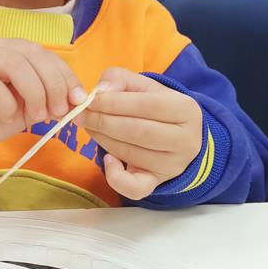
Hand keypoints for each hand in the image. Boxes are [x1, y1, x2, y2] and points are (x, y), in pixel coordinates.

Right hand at [0, 37, 86, 150]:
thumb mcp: (27, 107)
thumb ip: (48, 98)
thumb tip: (76, 100)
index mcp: (9, 48)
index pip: (44, 53)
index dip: (65, 74)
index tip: (79, 99)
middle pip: (32, 54)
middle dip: (53, 84)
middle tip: (60, 111)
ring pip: (14, 64)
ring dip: (35, 92)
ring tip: (39, 116)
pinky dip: (7, 104)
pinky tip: (9, 116)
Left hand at [75, 67, 202, 200]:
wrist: (177, 137)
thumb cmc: (156, 108)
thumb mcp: (144, 86)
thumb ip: (120, 79)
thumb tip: (101, 90)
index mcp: (186, 109)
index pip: (147, 105)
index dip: (114, 103)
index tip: (90, 100)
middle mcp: (185, 140)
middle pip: (138, 131)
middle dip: (103, 121)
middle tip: (81, 115)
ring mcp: (172, 165)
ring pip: (132, 154)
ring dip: (103, 139)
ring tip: (88, 127)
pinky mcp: (158, 182)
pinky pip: (135, 188)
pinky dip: (116, 177)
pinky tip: (107, 160)